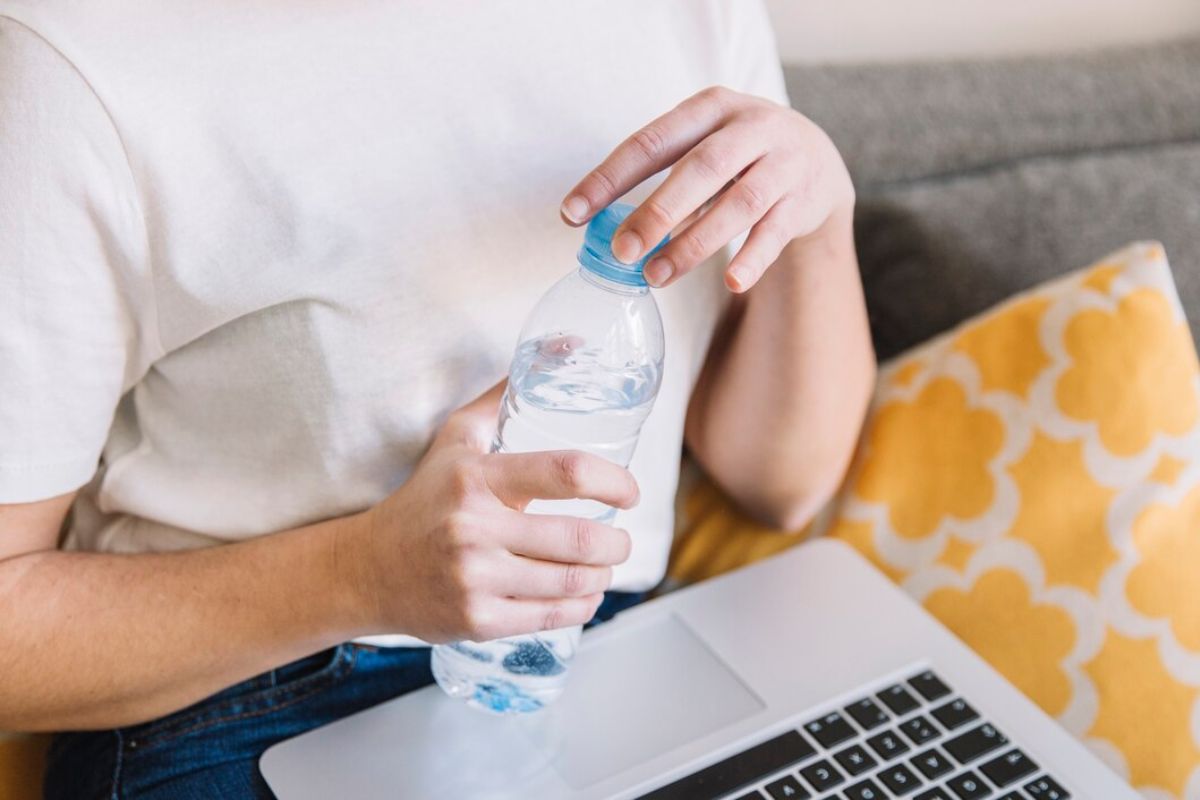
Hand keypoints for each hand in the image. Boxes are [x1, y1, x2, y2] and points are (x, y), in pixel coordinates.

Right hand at [349, 381, 638, 642]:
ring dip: (603, 576)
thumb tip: (565, 347)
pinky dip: (582, 608)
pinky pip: (551, 617)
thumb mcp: (456, 438)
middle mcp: (474, 527)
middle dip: (617, 542)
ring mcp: (475, 578)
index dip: (612, 481)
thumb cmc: (424, 498)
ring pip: (572, 582)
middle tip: (621, 539)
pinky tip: (585, 595)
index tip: (630, 491)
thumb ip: (507, 396)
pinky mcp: (476, 620)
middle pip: (579, 538)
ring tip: (605, 566)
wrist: (367, 569)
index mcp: (476, 478)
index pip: (565, 472)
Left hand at [561, 86, 854, 292]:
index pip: (651, 142)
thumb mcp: (703, 144)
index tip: (572, 214)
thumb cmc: (738, 156)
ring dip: (694, 243)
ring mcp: (783, 163)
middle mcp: (751, 127)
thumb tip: (605, 229)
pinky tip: (731, 282)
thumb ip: (662, 176)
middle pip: (701, 168)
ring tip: (656, 276)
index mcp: (710, 108)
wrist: (817, 160)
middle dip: (657, 211)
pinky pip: (775, 232)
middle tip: (621, 251)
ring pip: (738, 205)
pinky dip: (752, 259)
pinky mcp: (803, 201)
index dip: (609, 178)